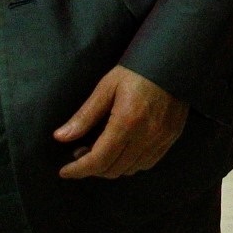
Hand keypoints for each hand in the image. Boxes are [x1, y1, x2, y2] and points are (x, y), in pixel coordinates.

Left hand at [54, 65, 187, 178]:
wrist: (172, 61)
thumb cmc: (136, 71)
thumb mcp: (106, 87)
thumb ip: (84, 115)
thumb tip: (60, 137)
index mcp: (127, 121)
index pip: (99, 160)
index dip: (79, 170)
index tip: (65, 171)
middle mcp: (146, 135)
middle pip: (113, 169)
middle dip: (92, 167)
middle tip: (81, 152)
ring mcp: (161, 138)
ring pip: (130, 170)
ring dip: (112, 166)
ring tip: (101, 149)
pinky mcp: (171, 137)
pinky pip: (147, 163)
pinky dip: (131, 163)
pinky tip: (123, 149)